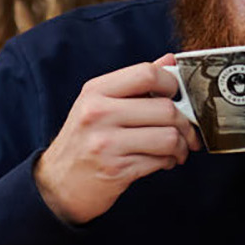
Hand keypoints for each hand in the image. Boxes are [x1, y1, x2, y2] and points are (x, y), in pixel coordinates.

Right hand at [34, 54, 201, 223]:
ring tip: (176, 148)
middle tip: (186, 130)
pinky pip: (160, 161)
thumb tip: (170, 60)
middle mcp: (98, 113)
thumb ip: (136, 82)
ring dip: (181, 145)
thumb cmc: (84, 139)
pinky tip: (163, 161)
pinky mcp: (116, 171)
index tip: (178, 95)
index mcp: (96, 91)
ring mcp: (106, 143)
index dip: (172, 83)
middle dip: (184, 122)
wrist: (57, 184)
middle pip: (165, 108)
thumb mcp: (100, 103)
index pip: (147, 73)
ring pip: (168, 137)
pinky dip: (169, 161)